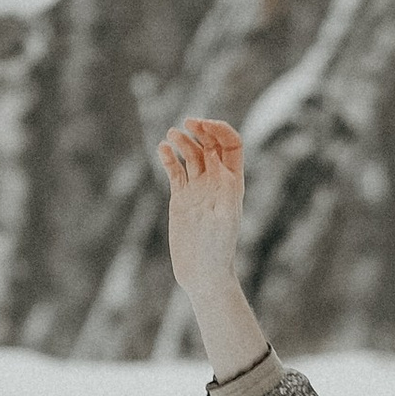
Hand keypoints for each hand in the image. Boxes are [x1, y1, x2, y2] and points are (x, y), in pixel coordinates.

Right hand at [157, 114, 243, 296]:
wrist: (202, 272)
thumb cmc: (218, 250)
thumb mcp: (224, 217)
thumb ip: (223, 187)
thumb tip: (216, 158)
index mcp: (233, 182)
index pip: (231, 144)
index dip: (219, 130)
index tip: (203, 125)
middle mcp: (216, 182)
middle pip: (210, 144)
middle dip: (200, 130)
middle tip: (187, 123)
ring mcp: (197, 189)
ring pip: (191, 154)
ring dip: (182, 141)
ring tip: (170, 136)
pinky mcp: (181, 198)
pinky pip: (174, 171)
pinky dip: (168, 157)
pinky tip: (161, 149)